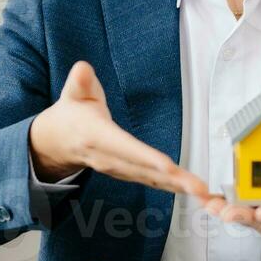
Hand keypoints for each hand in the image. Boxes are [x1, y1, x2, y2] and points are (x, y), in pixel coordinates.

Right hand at [29, 61, 219, 198]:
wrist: (57, 142)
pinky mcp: (128, 174)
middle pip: (144, 169)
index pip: (124, 147)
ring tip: (203, 191)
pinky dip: (174, 188)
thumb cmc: (71, 115)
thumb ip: (80, 81)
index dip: (146, 157)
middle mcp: (109, 158)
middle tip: (199, 186)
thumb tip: (83, 69)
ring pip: (151, 179)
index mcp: (97, 136)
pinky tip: (193, 191)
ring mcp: (118, 170)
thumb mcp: (72, 93)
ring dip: (179, 186)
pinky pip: (152, 182)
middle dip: (173, 178)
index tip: (167, 165)